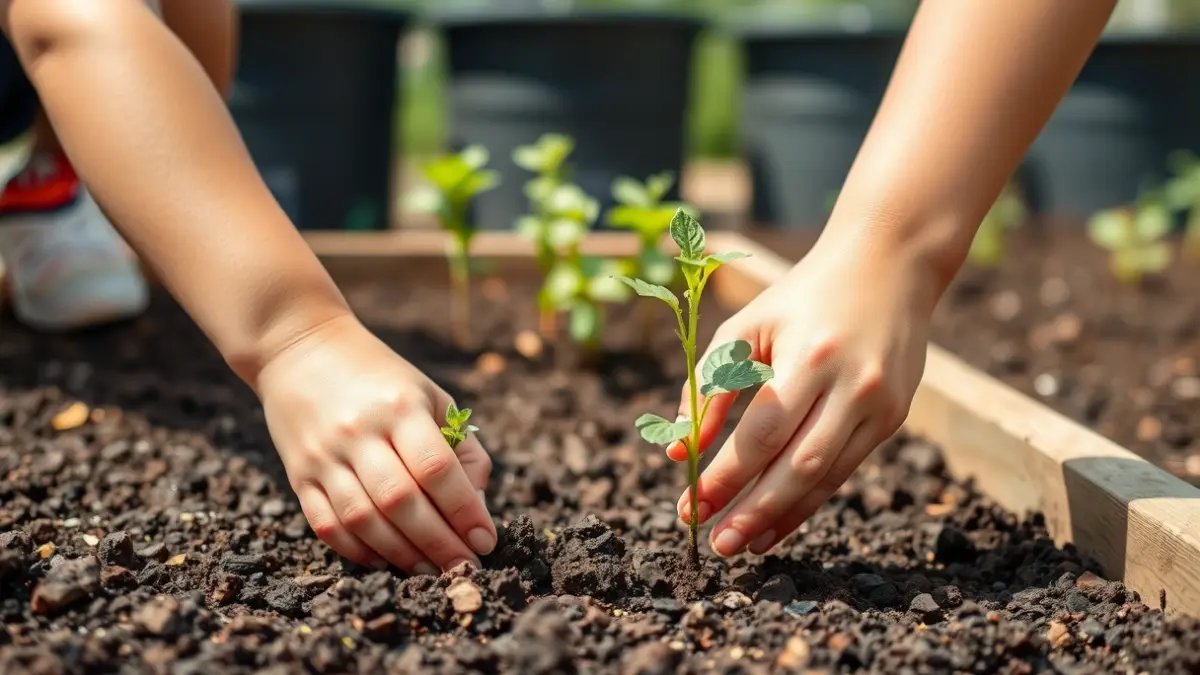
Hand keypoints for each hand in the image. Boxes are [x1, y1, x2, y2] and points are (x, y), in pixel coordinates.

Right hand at [254, 314, 495, 574]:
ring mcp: (323, 455)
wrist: (299, 346)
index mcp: (400, 406)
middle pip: (401, 501)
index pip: (436, 469)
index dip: (464, 510)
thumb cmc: (380, 376)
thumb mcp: (430, 395)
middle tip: (464, 567)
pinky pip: (326, 525)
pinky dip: (357, 551)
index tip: (485, 540)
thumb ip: (461, 447)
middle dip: (438, 543)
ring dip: (401, 554)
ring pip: (363, 519)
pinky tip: (386, 561)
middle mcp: (359, 432)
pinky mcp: (298, 474)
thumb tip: (478, 508)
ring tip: (430, 570)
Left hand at [668, 234, 937, 556]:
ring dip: (781, 516)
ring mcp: (881, 405)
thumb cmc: (802, 295)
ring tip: (742, 544)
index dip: (724, 476)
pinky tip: (777, 523)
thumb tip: (678, 451)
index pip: (762, 433)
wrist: (889, 264)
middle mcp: (854, 385)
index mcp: (812, 356)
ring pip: (826, 477)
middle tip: (716, 545)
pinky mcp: (894, 418)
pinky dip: (809, 500)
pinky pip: (845, 470)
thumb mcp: (747, 326)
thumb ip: (710, 387)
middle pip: (798, 466)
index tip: (689, 507)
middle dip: (752, 510)